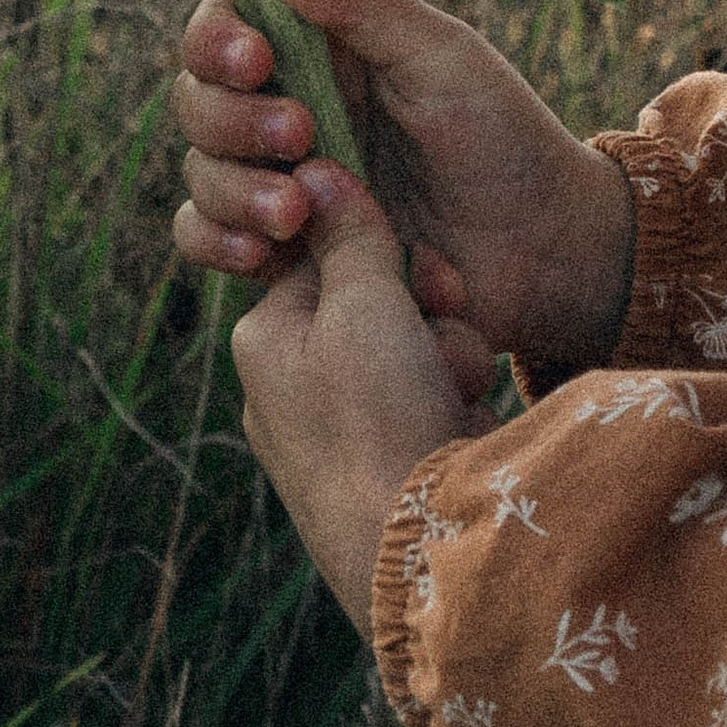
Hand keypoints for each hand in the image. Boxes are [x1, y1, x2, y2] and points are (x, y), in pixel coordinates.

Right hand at [172, 0, 636, 376]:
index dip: (218, 37)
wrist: (537, 250)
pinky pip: (207, 242)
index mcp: (324, 51)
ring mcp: (282, 181)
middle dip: (232, 120)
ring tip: (298, 213)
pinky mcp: (282, 251)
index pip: (229, 25)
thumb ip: (360, 5)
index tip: (255, 59)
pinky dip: (218, 244)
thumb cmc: (501, 135)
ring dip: (233, 189)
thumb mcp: (439, 57)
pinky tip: (266, 252)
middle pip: (200, 101)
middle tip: (301, 137)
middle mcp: (289, 109)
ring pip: (200, 173)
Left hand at [232, 162, 491, 628]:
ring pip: (413, 345)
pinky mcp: (380, 468)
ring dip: (448, 352)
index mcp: (263, 341)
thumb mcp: (363, 304)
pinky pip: (428, 398)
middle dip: (426, 309)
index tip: (418, 272)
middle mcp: (287, 387)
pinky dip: (453, 400)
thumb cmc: (377, 417)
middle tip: (444, 323)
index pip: (330, 253)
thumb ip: (348, 233)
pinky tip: (463, 423)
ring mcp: (333, 435)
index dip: (387, 252)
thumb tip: (318, 172)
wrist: (418, 554)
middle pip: (377, 299)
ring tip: (455, 388)